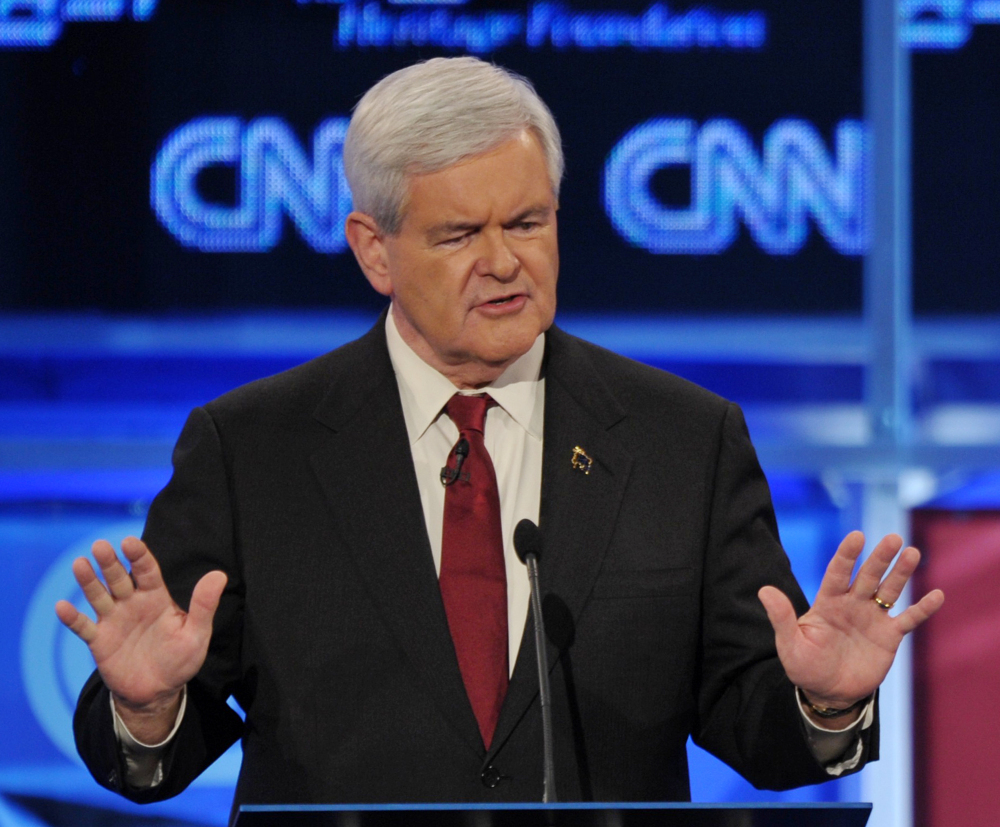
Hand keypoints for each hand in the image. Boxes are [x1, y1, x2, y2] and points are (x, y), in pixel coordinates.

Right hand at [55, 536, 225, 735]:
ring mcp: (114, 621)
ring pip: (98, 596)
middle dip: (110, 562)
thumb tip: (219, 574)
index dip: (138, 556)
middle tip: (100, 545)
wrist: (158, 692)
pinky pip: (83, 627)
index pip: (147, 571)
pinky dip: (72, 618)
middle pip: (119, 578)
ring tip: (80, 564)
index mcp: (156, 598)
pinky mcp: (100, 641)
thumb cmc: (181, 660)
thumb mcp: (197, 633)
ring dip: (89, 581)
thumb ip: (204, 605)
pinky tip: (62, 606)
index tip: (129, 542)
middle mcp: (132, 604)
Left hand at [758, 531, 943, 715]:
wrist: (827, 692)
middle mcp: (851, 604)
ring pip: (889, 591)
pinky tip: (937, 595)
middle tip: (893, 538)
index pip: (838, 572)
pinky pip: (908, 619)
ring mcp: (872, 618)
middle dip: (880, 558)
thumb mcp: (789, 643)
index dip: (847, 555)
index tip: (856, 537)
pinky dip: (922, 609)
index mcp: (827, 601)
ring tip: (913, 553)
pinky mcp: (888, 637)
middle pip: (868, 576)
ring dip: (901, 573)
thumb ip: (781, 617)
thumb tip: (764, 590)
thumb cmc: (804, 665)